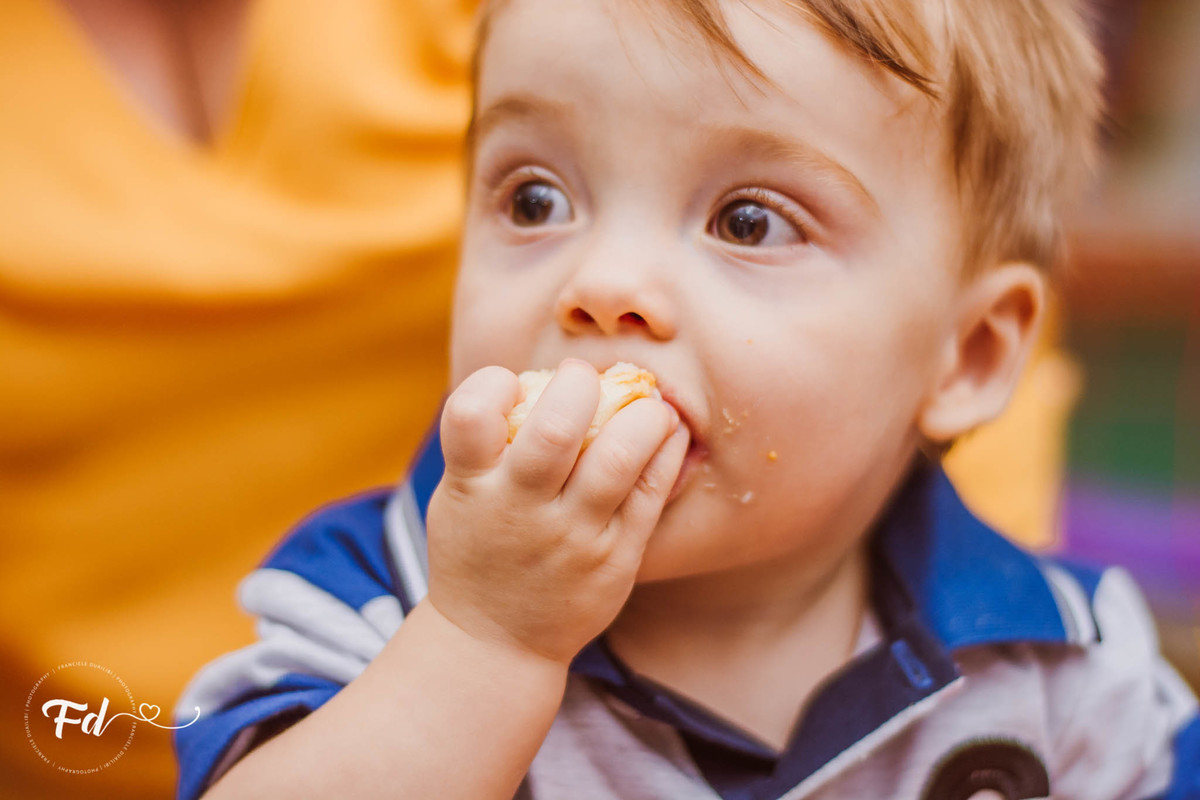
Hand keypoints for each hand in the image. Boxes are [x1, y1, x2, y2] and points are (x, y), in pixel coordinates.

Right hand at [425, 359, 689, 665]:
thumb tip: (539, 378)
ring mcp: (571, 538)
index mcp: (470, 489)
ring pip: (618, 458)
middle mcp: (519, 512)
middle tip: (586, 378)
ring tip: (645, 403)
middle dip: (580, 382)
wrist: (494, 643)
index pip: (470, 415)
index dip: (492, 383)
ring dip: (641, 414)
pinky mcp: (615, 559)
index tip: (513, 382)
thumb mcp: (457, 499)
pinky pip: (651, 492)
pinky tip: (667, 431)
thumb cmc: (478, 551)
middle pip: (556, 429)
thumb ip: (486, 447)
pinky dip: (666, 449)